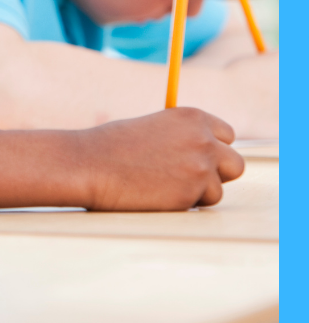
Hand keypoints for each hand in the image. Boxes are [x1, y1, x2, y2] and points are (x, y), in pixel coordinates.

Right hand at [78, 108, 243, 211]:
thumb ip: (182, 138)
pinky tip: (154, 194)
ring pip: (218, 190)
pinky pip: (197, 205)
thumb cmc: (110, 146)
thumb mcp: (153, 128)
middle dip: (217, 174)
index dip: (212, 149)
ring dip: (196, 193)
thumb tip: (203, 154)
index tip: (195, 157)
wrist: (88, 164)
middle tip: (189, 178)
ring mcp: (200, 168)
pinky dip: (180, 204)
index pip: (227, 135)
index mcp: (192, 117)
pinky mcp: (190, 194)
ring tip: (161, 186)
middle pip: (235, 164)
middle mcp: (203, 140)